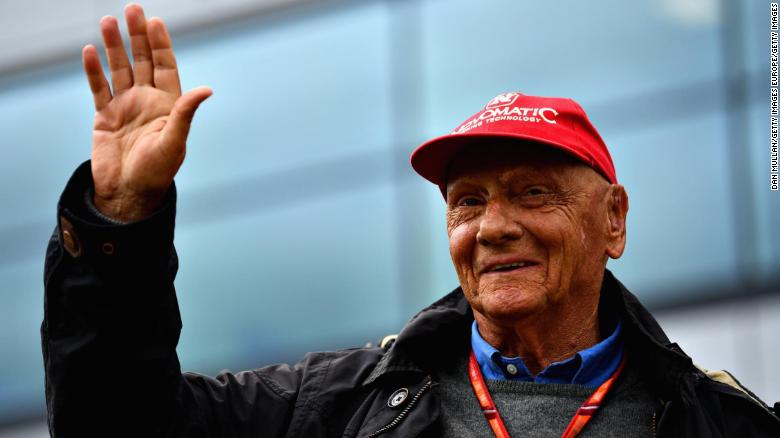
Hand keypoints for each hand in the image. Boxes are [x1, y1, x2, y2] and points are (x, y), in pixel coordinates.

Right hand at [83, 3, 211, 221]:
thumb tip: (206, 89)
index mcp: (168, 105)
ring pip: (119, 69)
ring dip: (113, 46)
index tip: (155, 22)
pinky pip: (98, 88)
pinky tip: (89, 51)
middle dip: (136, 36)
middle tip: (131, 9)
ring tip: (106, 21)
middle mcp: (147, 101)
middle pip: (141, 61)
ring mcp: (125, 106)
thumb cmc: (157, 172)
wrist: (128, 194)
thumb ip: (185, 113)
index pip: (165, 67)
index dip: (160, 44)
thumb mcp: (174, 142)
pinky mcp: (105, 116)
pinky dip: (93, 70)